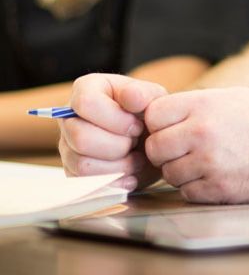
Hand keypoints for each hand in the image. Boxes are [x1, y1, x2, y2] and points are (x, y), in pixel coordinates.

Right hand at [59, 73, 167, 190]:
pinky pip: (86, 185)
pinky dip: (114, 183)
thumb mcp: (154, 98)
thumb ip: (144, 94)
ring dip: (118, 165)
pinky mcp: (72, 173)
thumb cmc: (150, 114)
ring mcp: (68, 147)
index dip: (115, 118)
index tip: (138, 125)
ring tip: (137, 159)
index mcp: (87, 89)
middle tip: (136, 142)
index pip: (85, 103)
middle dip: (117, 145)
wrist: (153, 142)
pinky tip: (131, 176)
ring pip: (82, 164)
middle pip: (80, 137)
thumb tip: (130, 95)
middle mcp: (69, 118)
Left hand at [141, 86, 248, 202]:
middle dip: (166, 150)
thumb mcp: (235, 97)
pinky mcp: (216, 190)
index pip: (153, 114)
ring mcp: (208, 163)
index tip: (170, 126)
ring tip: (206, 161)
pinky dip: (197, 187)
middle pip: (154, 147)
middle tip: (185, 148)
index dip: (159, 122)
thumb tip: (165, 114)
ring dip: (181, 170)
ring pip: (168, 173)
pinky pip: (186, 192)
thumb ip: (198, 104)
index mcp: (205, 105)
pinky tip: (217, 175)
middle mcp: (202, 133)